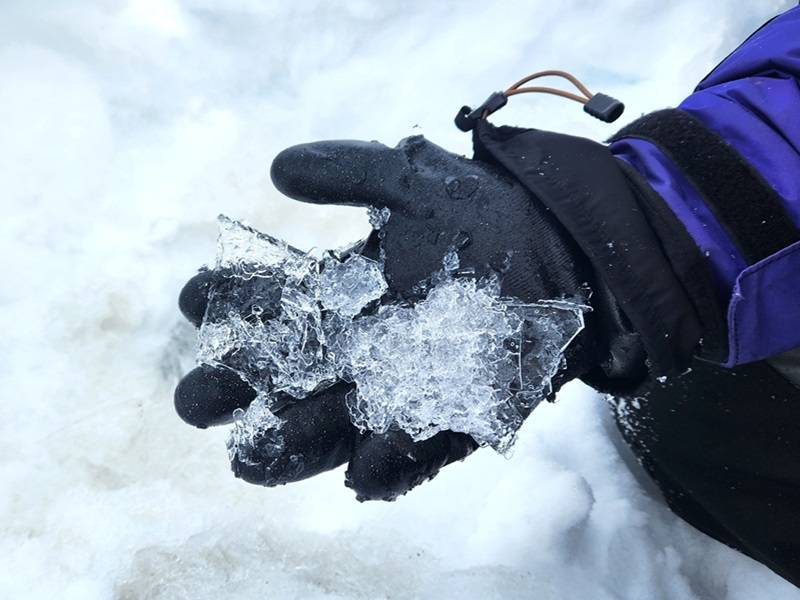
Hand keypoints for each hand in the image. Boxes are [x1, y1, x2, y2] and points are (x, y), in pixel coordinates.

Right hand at [174, 135, 640, 499]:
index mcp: (344, 294)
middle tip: (196, 398)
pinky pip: (414, 450)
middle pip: (285, 376)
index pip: (273, 303)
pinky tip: (361, 471)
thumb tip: (277, 170)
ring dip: (290, 445)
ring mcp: (401, 386)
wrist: (568, 252)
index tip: (191, 297)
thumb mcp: (415, 180)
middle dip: (234, 389)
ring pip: (332, 424)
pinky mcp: (450, 418)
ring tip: (244, 458)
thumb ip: (350, 170)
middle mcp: (361, 346)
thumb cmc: (490, 215)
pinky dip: (388, 463)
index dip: (229, 300)